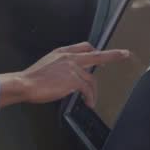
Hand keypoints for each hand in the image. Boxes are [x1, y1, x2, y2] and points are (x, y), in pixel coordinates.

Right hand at [0, 42, 129, 108]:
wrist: (25, 83)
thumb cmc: (32, 78)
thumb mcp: (47, 66)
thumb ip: (60, 68)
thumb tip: (70, 80)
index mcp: (61, 52)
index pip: (83, 46)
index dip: (94, 50)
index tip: (101, 51)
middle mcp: (69, 57)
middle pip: (96, 54)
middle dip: (112, 55)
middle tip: (124, 54)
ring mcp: (72, 67)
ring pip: (91, 79)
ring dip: (93, 91)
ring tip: (91, 101)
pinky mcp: (73, 80)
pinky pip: (87, 89)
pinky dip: (90, 97)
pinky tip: (88, 103)